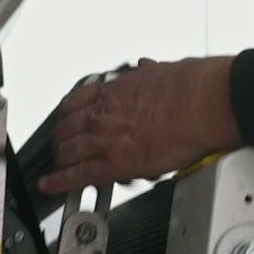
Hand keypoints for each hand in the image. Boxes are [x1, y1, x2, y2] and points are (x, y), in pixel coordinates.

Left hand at [38, 57, 243, 193]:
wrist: (203, 103)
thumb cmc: (191, 87)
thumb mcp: (160, 70)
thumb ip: (148, 73)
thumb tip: (147, 68)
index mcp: (115, 90)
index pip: (76, 102)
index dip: (67, 115)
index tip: (67, 120)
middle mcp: (103, 113)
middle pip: (65, 127)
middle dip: (60, 139)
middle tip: (61, 147)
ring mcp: (105, 138)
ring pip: (67, 151)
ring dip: (60, 160)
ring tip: (58, 169)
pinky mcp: (115, 163)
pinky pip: (78, 174)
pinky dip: (60, 181)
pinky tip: (50, 185)